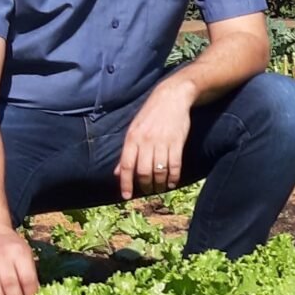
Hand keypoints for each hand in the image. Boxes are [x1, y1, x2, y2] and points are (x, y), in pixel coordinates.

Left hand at [118, 81, 194, 197]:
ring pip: (159, 171)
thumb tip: (117, 173)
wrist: (172, 97)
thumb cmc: (151, 114)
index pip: (126, 165)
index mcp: (132, 138)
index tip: (126, 197)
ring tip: (160, 188)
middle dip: (145, 186)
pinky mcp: (177, 142)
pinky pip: (174, 165)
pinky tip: (172, 182)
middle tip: (148, 191)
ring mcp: (162, 142)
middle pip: (143, 171)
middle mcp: (146, 141)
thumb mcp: (134, 130)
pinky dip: (173, 177)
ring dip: (159, 184)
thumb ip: (127, 152)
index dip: (125, 183)